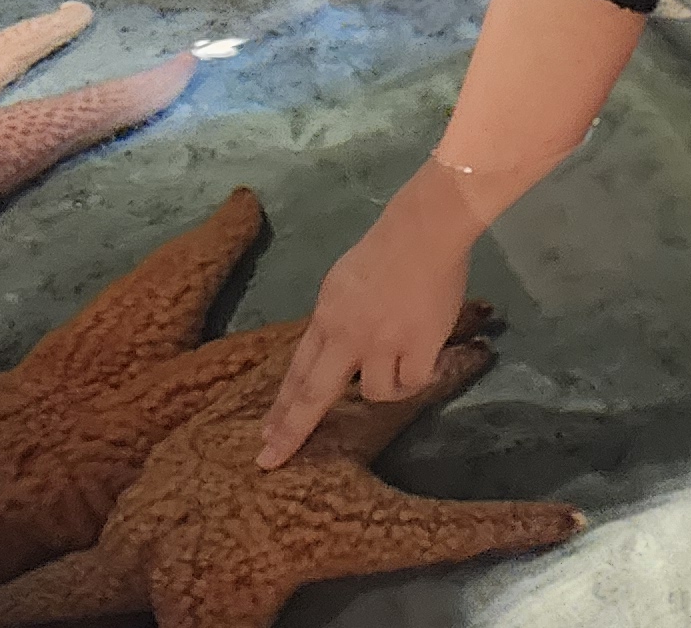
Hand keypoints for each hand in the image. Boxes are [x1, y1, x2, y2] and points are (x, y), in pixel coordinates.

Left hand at [256, 171, 483, 467]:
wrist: (423, 232)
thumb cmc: (385, 250)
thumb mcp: (341, 284)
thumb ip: (334, 321)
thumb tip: (334, 352)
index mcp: (326, 318)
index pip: (297, 371)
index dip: (282, 407)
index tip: (265, 437)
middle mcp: (347, 336)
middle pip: (314, 393)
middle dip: (291, 430)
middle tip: (270, 459)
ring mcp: (382, 343)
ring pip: (376, 393)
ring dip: (387, 386)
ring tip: (403, 362)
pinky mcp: (418, 346)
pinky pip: (414, 382)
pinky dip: (418, 375)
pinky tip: (425, 356)